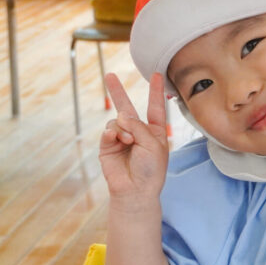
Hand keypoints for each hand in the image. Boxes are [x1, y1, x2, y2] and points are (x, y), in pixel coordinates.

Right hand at [99, 72, 169, 206]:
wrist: (135, 190)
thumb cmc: (151, 169)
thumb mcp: (153, 145)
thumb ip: (139, 127)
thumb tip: (121, 115)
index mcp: (155, 132)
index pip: (156, 107)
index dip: (156, 91)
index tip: (157, 74)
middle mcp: (137, 132)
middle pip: (127, 107)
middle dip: (118, 92)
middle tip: (110, 75)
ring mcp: (121, 138)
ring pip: (117, 120)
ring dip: (123, 128)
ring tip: (128, 141)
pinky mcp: (108, 146)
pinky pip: (108, 131)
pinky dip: (112, 134)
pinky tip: (117, 140)